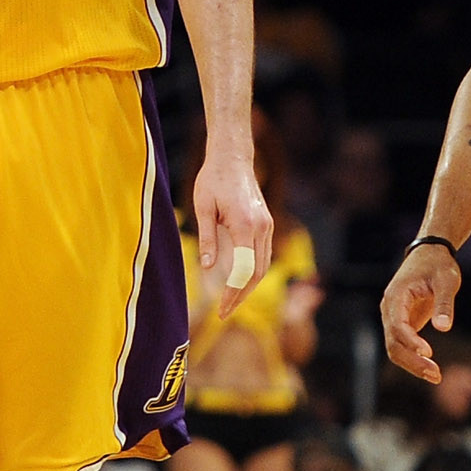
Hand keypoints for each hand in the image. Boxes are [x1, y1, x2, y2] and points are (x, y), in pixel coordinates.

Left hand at [191, 140, 273, 315]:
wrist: (233, 157)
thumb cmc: (212, 179)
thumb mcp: (202, 208)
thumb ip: (207, 239)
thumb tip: (208, 269)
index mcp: (244, 225)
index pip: (243, 270)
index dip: (233, 293)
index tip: (221, 308)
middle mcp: (261, 227)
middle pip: (257, 273)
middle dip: (241, 296)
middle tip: (224, 313)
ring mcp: (268, 226)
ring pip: (264, 266)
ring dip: (249, 287)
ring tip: (230, 302)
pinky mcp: (267, 224)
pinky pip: (264, 255)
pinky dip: (254, 273)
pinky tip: (240, 282)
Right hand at [380, 241, 461, 385]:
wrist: (429, 254)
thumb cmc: (438, 265)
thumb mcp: (447, 281)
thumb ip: (444, 304)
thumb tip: (443, 328)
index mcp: (396, 296)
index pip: (397, 325)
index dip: (411, 341)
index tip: (429, 353)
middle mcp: (389, 309)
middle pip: (392, 343)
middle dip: (412, 361)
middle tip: (436, 375)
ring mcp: (393, 317)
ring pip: (394, 348)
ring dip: (412, 364)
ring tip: (436, 376)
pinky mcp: (401, 323)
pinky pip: (402, 346)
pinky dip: (414, 358)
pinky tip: (431, 368)